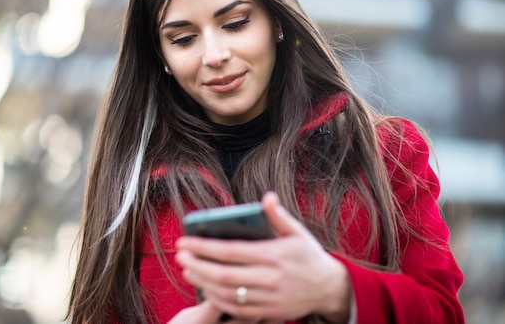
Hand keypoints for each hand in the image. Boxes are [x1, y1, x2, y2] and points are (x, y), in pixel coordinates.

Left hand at [175, 192, 351, 322]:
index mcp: (273, 255)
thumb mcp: (298, 232)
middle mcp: (270, 278)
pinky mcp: (269, 312)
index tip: (184, 240)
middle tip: (180, 256)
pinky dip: (218, 300)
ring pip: (228, 294)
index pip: (230, 251)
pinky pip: (238, 309)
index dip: (203, 246)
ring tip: (188, 271)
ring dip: (203, 283)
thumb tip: (267, 197)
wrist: (329, 288)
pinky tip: (206, 290)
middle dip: (197, 265)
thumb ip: (278, 216)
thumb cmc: (309, 255)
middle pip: (224, 274)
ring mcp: (269, 298)